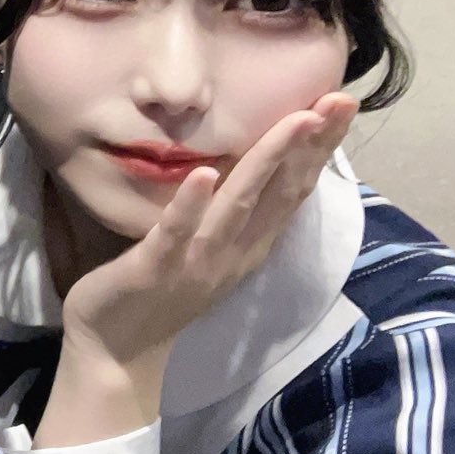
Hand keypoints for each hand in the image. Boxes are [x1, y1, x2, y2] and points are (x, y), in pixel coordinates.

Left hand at [37, 92, 358, 446]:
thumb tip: (236, 159)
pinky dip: (190, 204)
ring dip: (267, 162)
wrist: (113, 353)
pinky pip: (175, 234)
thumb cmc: (155, 292)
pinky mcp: (155, 269)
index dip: (319, 148)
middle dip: (311, 145)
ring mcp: (196, 262)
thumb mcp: (203, 248)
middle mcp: (233, 253)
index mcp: (246, 245)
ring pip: (239, 206)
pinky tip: (203, 174)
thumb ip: (225, 212)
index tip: (341, 103)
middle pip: (281, 192)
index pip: (293, 189)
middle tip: (339, 100)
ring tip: (295, 121)